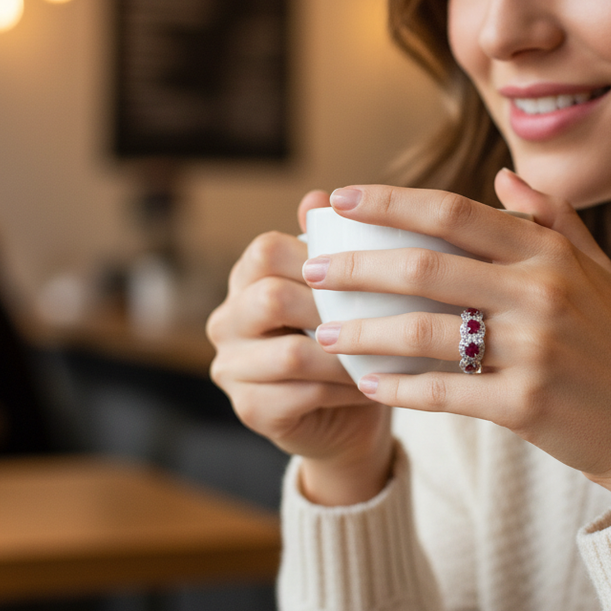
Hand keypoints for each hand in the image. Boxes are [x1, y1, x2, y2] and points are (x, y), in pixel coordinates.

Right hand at [207, 190, 392, 505]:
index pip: (265, 250)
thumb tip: (318, 197)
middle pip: (269, 297)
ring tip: (384, 352)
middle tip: (379, 312)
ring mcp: (231, 368)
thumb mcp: (345, 289)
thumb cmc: (350, 338)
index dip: (316, 258)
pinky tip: (373, 385)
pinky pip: (301, 395)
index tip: (363, 268)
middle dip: (329, 306)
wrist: (350, 413)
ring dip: (345, 354)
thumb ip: (332, 245)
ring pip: (289, 353)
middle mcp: (226, 321)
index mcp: (246, 280)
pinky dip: (344, 389)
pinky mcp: (250, 410)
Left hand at [304, 171, 610, 514]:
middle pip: (426, 268)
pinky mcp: (526, 405)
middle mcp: (541, 294)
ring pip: (426, 333)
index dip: (391, 203)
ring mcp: (534, 350)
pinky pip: (445, 393)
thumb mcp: (598, 271)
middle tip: (310, 268)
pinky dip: (400, 388)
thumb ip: (551, 219)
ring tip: (325, 333)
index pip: (454, 213)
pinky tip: (366, 383)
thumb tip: (503, 176)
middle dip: (358, 266)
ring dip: (365, 332)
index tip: (341, 199)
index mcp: (551, 255)